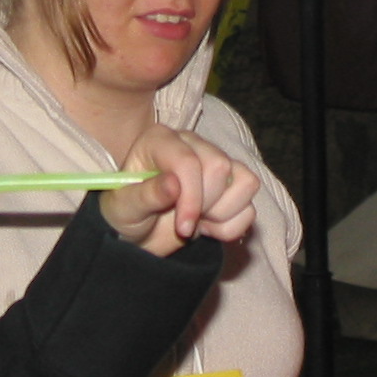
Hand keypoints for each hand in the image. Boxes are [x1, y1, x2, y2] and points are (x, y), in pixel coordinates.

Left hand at [101, 124, 258, 256]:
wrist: (139, 235)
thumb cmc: (127, 215)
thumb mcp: (125, 209)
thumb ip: (145, 196)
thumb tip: (173, 184)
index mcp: (160, 140)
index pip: (189, 161)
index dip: (191, 197)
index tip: (182, 227)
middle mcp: (192, 144)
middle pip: (220, 167)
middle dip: (204, 205)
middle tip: (182, 224)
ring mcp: (217, 162)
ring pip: (245, 182)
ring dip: (221, 214)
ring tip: (196, 222)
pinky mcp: (234, 184)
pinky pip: (250, 207)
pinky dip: (231, 227)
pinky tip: (208, 226)